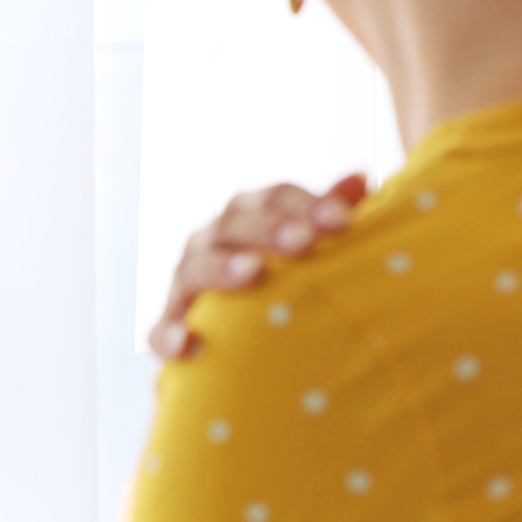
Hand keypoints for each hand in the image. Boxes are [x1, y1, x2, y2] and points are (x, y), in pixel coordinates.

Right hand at [151, 172, 368, 359]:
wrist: (228, 343)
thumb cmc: (276, 284)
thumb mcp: (303, 247)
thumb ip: (326, 215)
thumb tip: (361, 178)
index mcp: (245, 218)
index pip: (273, 198)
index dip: (306, 203)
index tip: (343, 220)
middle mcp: (210, 242)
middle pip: (234, 222)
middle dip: (269, 229)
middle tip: (304, 241)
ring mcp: (184, 285)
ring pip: (196, 268)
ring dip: (223, 269)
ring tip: (253, 273)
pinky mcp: (167, 329)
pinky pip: (161, 331)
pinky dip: (170, 335)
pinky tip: (188, 343)